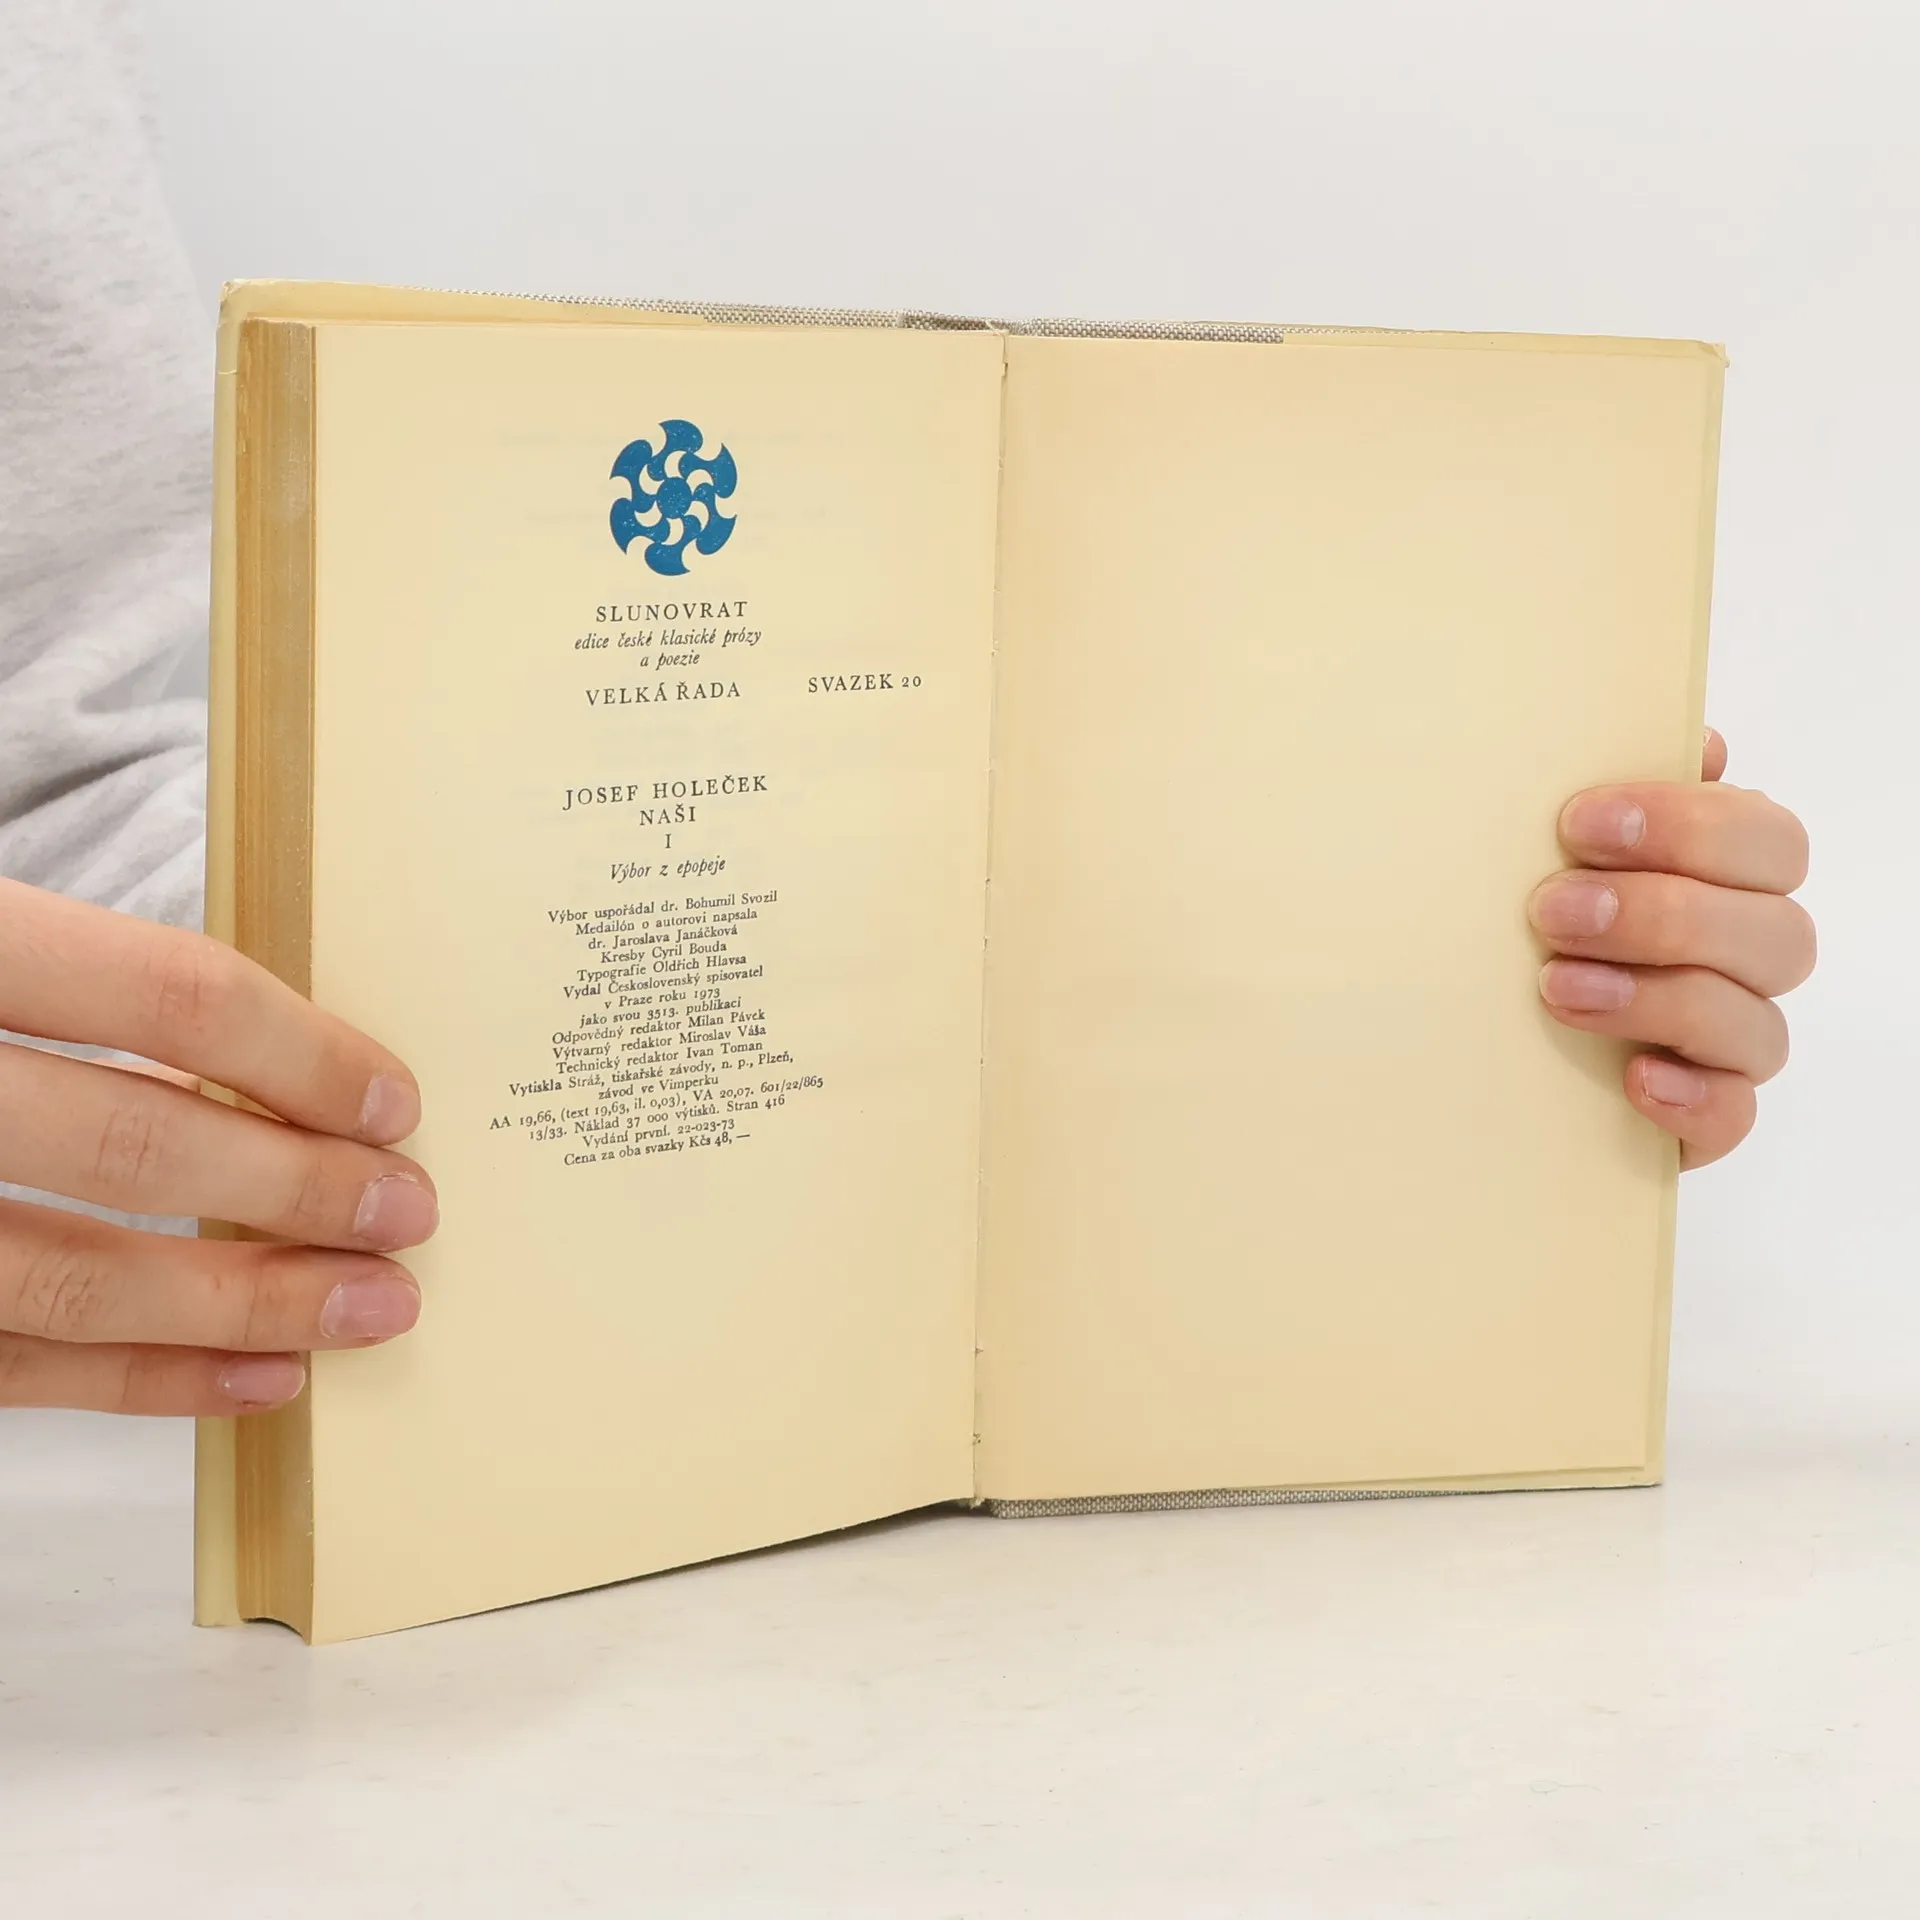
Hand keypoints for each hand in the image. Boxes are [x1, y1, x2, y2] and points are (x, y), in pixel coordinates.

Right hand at [0, 878, 434, 1413]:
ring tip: (370, 1309)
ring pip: (74, 1279)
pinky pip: (11, 1367)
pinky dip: (148, 1382)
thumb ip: (92, 986)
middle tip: (408, 1212)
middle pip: (135, 1142)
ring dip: (247, 1301)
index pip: (165, 993)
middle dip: (299, 1189)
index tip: (394, 1102)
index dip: (300, 1053)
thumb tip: (286, 1065)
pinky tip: (261, 1377)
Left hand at [1531, 729, 1812, 1168]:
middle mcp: (1742, 958)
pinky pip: (1735, 1116)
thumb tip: (1696, 743)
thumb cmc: (1511, 917)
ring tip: (1556, 988)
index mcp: (1723, 876)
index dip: (1690, 826)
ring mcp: (1727, 1043)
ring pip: (1757, 1024)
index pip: (1766, 840)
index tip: (1579, 822)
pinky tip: (1634, 1078)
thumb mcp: (1531, 846)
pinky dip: (1693, 1098)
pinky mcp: (1701, 1116)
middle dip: (1665, 915)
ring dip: (1660, 999)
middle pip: (1776, 932)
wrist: (1449, 1029)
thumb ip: (1602, 793)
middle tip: (1553, 910)